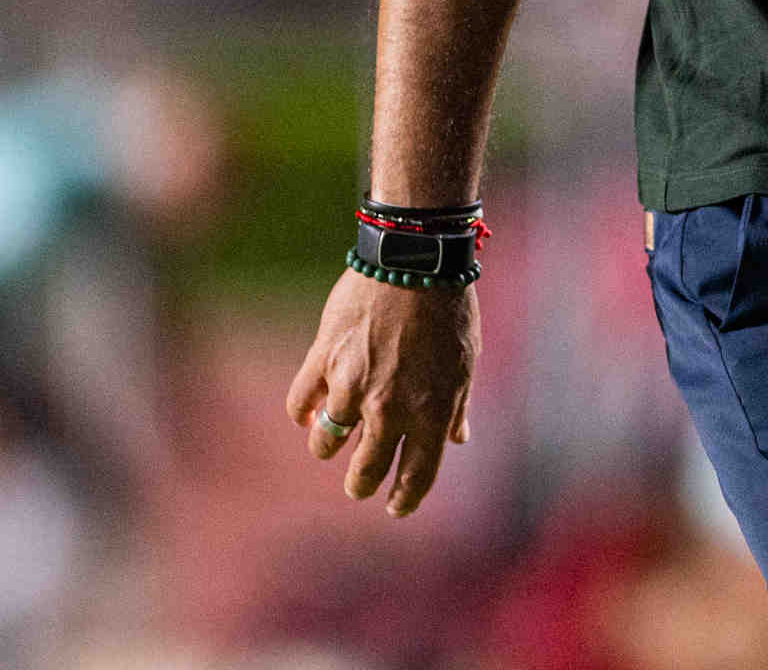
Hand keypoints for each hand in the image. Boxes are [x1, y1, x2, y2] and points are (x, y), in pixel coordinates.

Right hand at [284, 268, 477, 515]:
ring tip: (329, 444)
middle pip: (365, 469)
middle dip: (360, 484)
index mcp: (431, 412)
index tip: (395, 507)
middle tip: (357, 486)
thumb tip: (457, 439)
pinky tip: (308, 413)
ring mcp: (353, 385)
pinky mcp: (323, 359)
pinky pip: (301, 402)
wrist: (417, 259)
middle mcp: (390, 408)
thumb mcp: (466, 363)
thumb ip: (456, 406)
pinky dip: (303, 412)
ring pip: (326, 441)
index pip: (416, 476)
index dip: (403, 499)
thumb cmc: (450, 310)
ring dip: (327, 447)